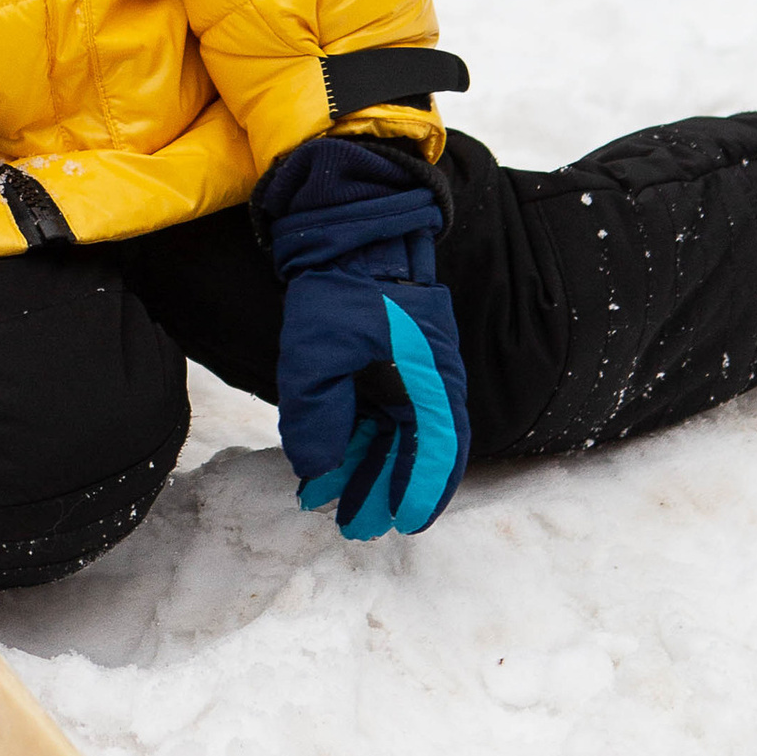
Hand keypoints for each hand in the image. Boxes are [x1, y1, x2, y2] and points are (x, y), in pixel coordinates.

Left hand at [255, 136, 470, 538]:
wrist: (344, 230)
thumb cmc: (338, 287)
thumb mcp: (317, 353)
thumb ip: (318, 415)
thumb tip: (318, 470)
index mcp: (430, 378)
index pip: (439, 451)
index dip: (421, 492)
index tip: (402, 524)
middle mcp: (429, 380)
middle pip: (414, 451)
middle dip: (382, 491)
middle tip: (352, 526)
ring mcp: (409, 370)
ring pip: (393, 436)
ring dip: (365, 470)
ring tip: (327, 502)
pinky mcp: (386, 362)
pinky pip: (378, 414)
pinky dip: (356, 441)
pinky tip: (324, 464)